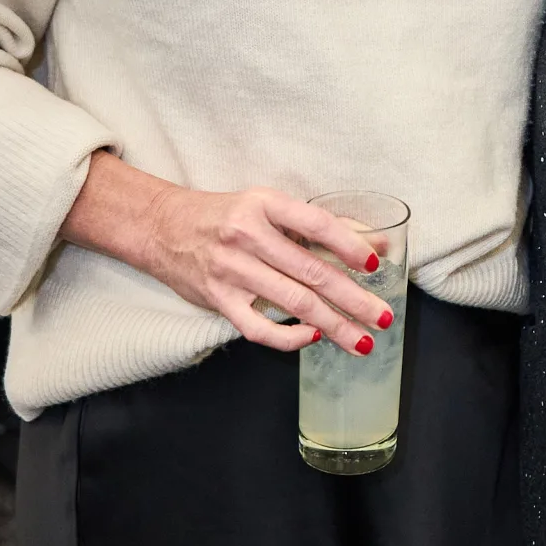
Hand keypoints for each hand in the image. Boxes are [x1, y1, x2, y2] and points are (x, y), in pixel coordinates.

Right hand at [61, 155, 391, 356]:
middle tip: (383, 318)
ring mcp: (231, 270)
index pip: (316, 225)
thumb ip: (319, 226)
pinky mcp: (218, 299)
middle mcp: (247, 236)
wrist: (162, 226)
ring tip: (362, 341)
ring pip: (294, 303)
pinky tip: (313, 338)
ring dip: (333, 325)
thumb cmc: (225, 216)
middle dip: (354, 299)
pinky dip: (289, 337)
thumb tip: (377, 244)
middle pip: (312, 273)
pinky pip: (259, 328)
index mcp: (264, 204)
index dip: (349, 245)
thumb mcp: (269, 208)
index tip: (374, 266)